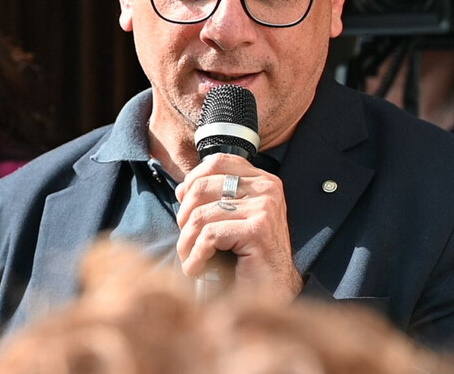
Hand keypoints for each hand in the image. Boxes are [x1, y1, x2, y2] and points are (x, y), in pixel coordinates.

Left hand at [174, 153, 302, 300]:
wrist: (272, 291)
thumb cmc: (247, 257)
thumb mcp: (229, 219)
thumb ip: (211, 198)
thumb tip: (182, 189)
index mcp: (261, 180)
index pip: (217, 162)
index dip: (192, 181)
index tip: (185, 207)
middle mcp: (267, 188)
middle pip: (202, 188)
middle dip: (184, 218)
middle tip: (186, 242)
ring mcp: (265, 207)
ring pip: (202, 215)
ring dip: (187, 242)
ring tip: (189, 259)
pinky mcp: (258, 229)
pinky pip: (211, 235)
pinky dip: (196, 256)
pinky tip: (196, 269)